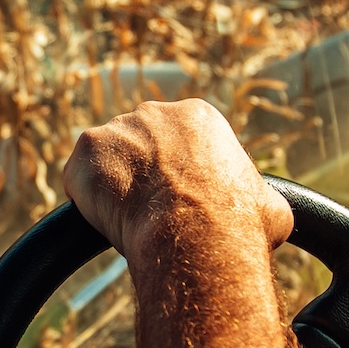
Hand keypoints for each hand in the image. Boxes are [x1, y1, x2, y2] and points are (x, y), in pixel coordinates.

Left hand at [62, 100, 291, 267]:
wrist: (196, 234)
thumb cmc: (237, 223)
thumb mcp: (270, 205)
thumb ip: (260, 196)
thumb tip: (269, 209)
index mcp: (198, 116)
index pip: (177, 139)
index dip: (176, 172)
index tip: (178, 198)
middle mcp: (153, 113)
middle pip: (138, 143)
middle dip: (140, 174)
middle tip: (149, 211)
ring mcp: (115, 130)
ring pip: (106, 160)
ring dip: (112, 187)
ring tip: (129, 222)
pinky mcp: (84, 153)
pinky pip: (78, 179)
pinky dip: (87, 202)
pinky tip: (106, 222)